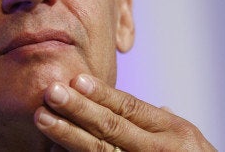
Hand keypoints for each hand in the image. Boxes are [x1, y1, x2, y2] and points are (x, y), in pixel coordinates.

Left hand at [34, 74, 215, 150]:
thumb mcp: (182, 137)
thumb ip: (155, 119)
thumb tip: (131, 100)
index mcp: (172, 131)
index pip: (131, 108)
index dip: (102, 93)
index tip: (75, 79)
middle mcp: (159, 151)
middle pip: (112, 128)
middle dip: (79, 109)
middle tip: (50, 92)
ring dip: (68, 135)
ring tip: (43, 118)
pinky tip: (52, 150)